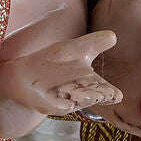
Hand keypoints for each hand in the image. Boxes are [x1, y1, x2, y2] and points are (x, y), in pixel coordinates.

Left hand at [5, 31, 123, 115]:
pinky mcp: (50, 103)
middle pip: (92, 96)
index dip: (110, 93)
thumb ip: (94, 44)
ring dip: (83, 98)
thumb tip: (113, 35)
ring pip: (77, 101)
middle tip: (105, 94)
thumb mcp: (74, 50)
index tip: (116, 94)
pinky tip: (66, 102)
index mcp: (88, 81)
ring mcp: (65, 100)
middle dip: (98, 95)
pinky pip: (58, 105)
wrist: (24, 75)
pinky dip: (62, 103)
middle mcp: (79, 93)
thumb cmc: (53, 63)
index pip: (103, 89)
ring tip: (91, 96)